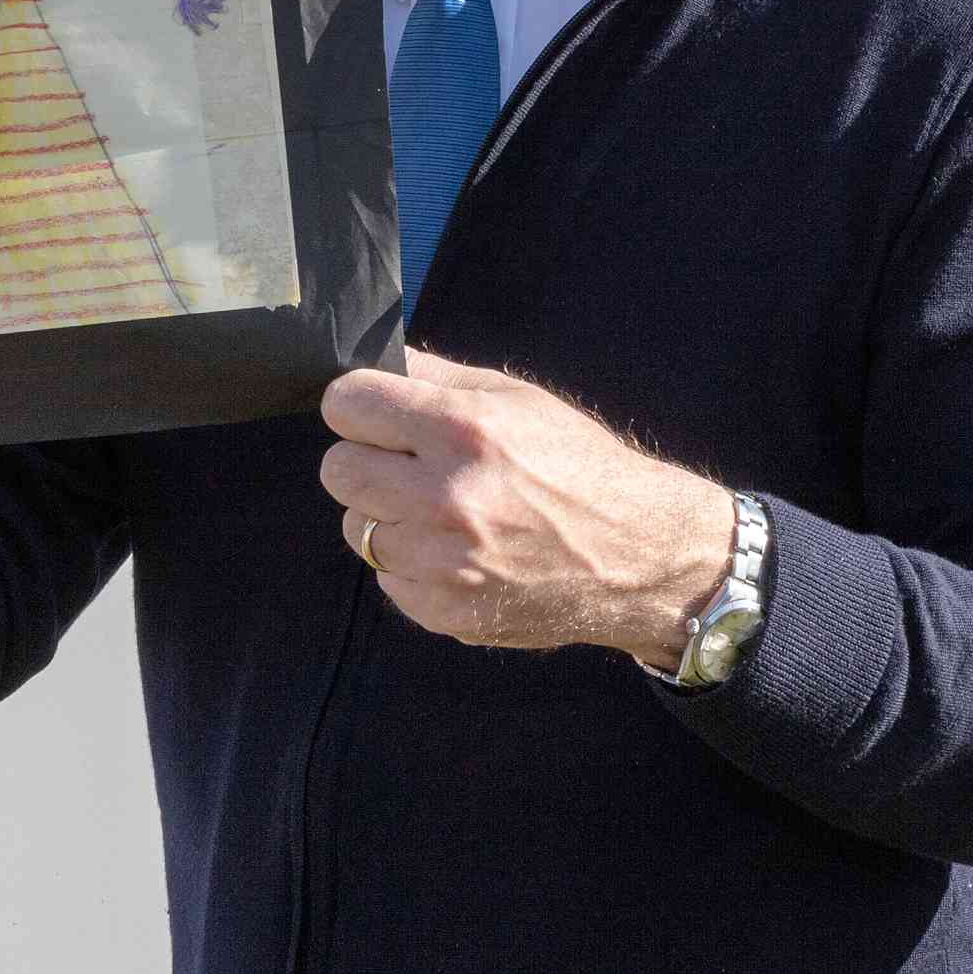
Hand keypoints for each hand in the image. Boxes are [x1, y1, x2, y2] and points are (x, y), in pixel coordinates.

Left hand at [319, 349, 735, 665]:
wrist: (635, 555)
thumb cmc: (577, 465)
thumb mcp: (516, 397)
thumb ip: (436, 376)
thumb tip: (374, 361)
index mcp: (464, 429)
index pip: (346, 403)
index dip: (359, 405)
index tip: (378, 413)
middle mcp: (446, 496)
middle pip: (337, 468)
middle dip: (365, 459)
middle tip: (405, 463)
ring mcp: (442, 562)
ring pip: (356, 526)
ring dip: (386, 515)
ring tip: (440, 509)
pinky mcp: (443, 611)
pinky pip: (386, 577)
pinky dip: (410, 563)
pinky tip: (456, 550)